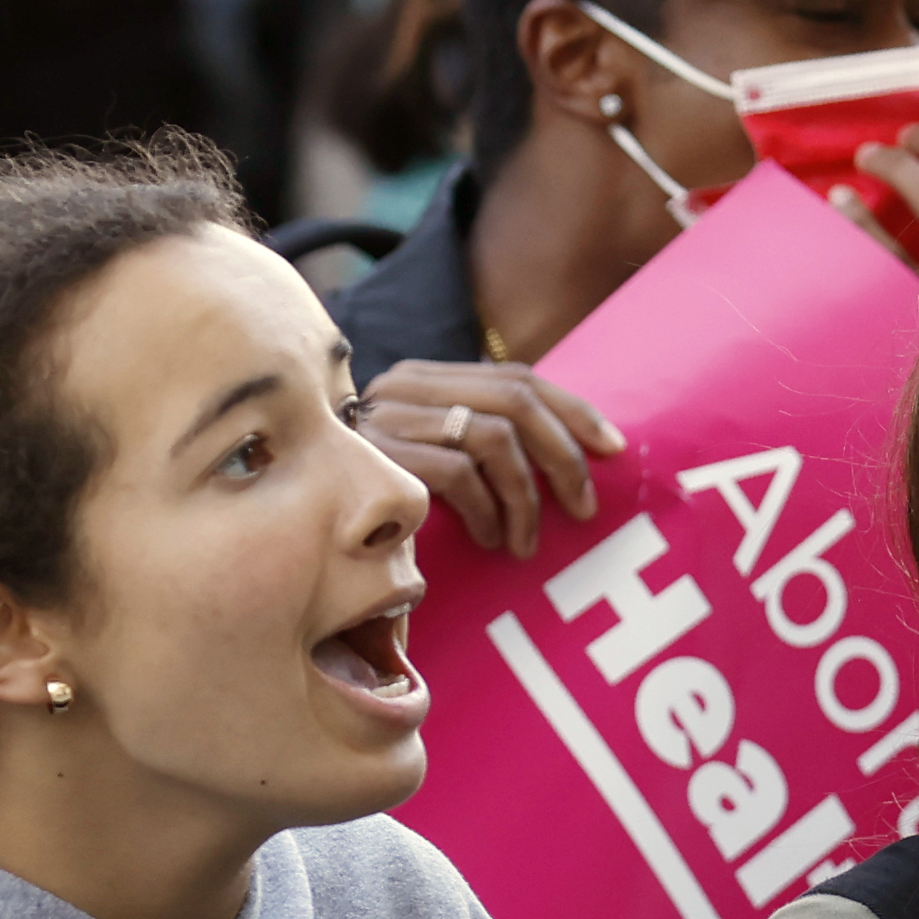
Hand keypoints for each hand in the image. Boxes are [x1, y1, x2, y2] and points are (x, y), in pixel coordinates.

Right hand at [355, 360, 621, 559]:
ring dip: (525, 497)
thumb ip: (483, 445)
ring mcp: (388, 419)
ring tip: (526, 542)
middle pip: (515, 399)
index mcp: (427, 380)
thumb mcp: (437, 462)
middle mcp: (405, 387)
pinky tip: (489, 539)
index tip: (613, 448)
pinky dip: (487, 511)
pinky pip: (459, 473)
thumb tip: (569, 461)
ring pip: (494, 436)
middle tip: (584, 509)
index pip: (515, 376)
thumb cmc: (381, 506)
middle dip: (562, 456)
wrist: (305, 531)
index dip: (573, 410)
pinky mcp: (377, 459)